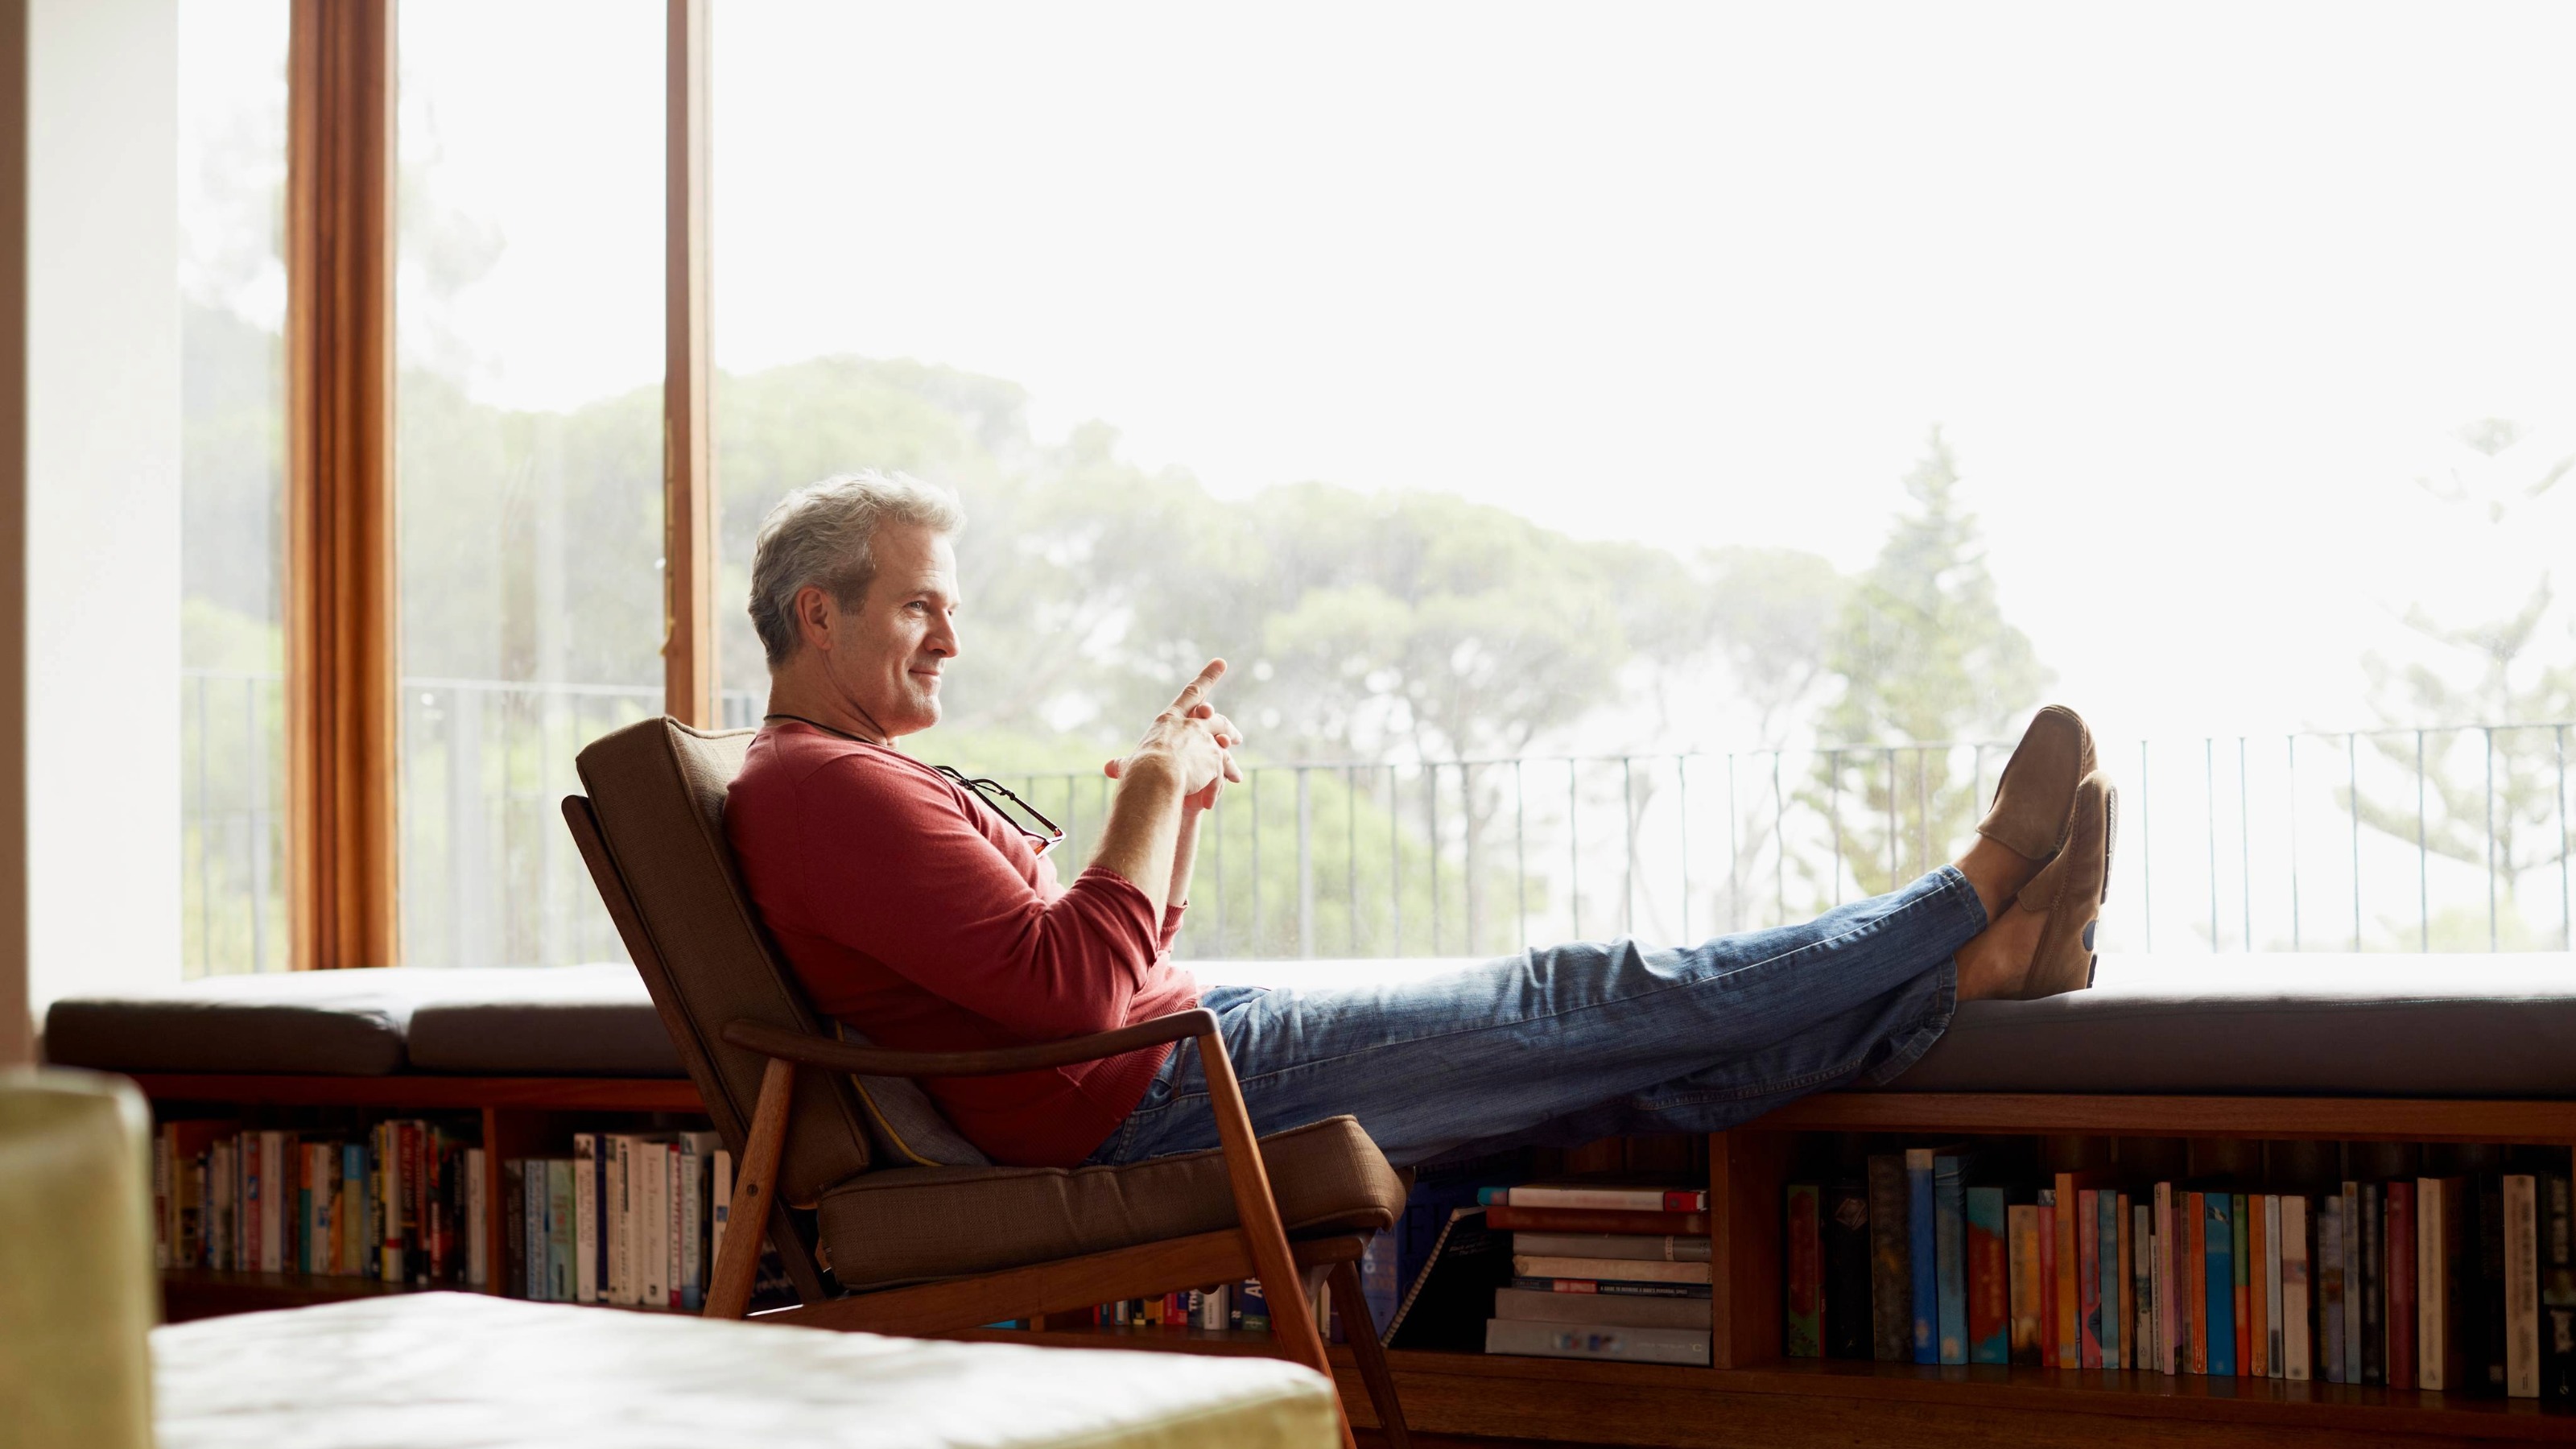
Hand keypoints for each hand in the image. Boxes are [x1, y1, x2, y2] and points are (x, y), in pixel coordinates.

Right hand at [1104, 658, 1244, 799]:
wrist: (1154, 778)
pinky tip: (1232, 783)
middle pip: (1213, 716)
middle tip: (1235, 734)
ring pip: (1224, 736)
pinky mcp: (1215, 755)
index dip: (1208, 676)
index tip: (1221, 662)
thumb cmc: (1137, 770)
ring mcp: (1205, 738)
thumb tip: (1108, 768)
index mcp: (1169, 719)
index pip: (1191, 693)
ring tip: (1236, 751)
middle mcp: (1190, 723)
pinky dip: (1226, 775)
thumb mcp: (1130, 764)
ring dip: (1231, 739)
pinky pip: (1223, 765)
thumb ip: (1124, 764)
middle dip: (1225, 722)